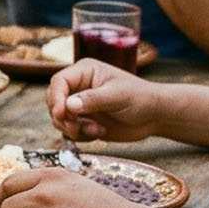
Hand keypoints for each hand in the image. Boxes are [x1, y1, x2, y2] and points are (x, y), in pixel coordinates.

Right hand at [46, 60, 170, 143]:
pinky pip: (69, 130)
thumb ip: (92, 100)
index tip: (62, 114)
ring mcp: (80, 104)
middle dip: (63, 117)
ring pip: (59, 118)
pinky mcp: (84, 120)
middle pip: (53, 101)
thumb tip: (67, 106)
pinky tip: (99, 132)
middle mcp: (78, 86)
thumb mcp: (117, 96)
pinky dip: (80, 135)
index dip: (56, 98)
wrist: (155, 116)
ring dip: (73, 128)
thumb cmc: (140, 98)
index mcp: (84, 72)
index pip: (58, 82)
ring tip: (96, 130)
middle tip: (77, 127)